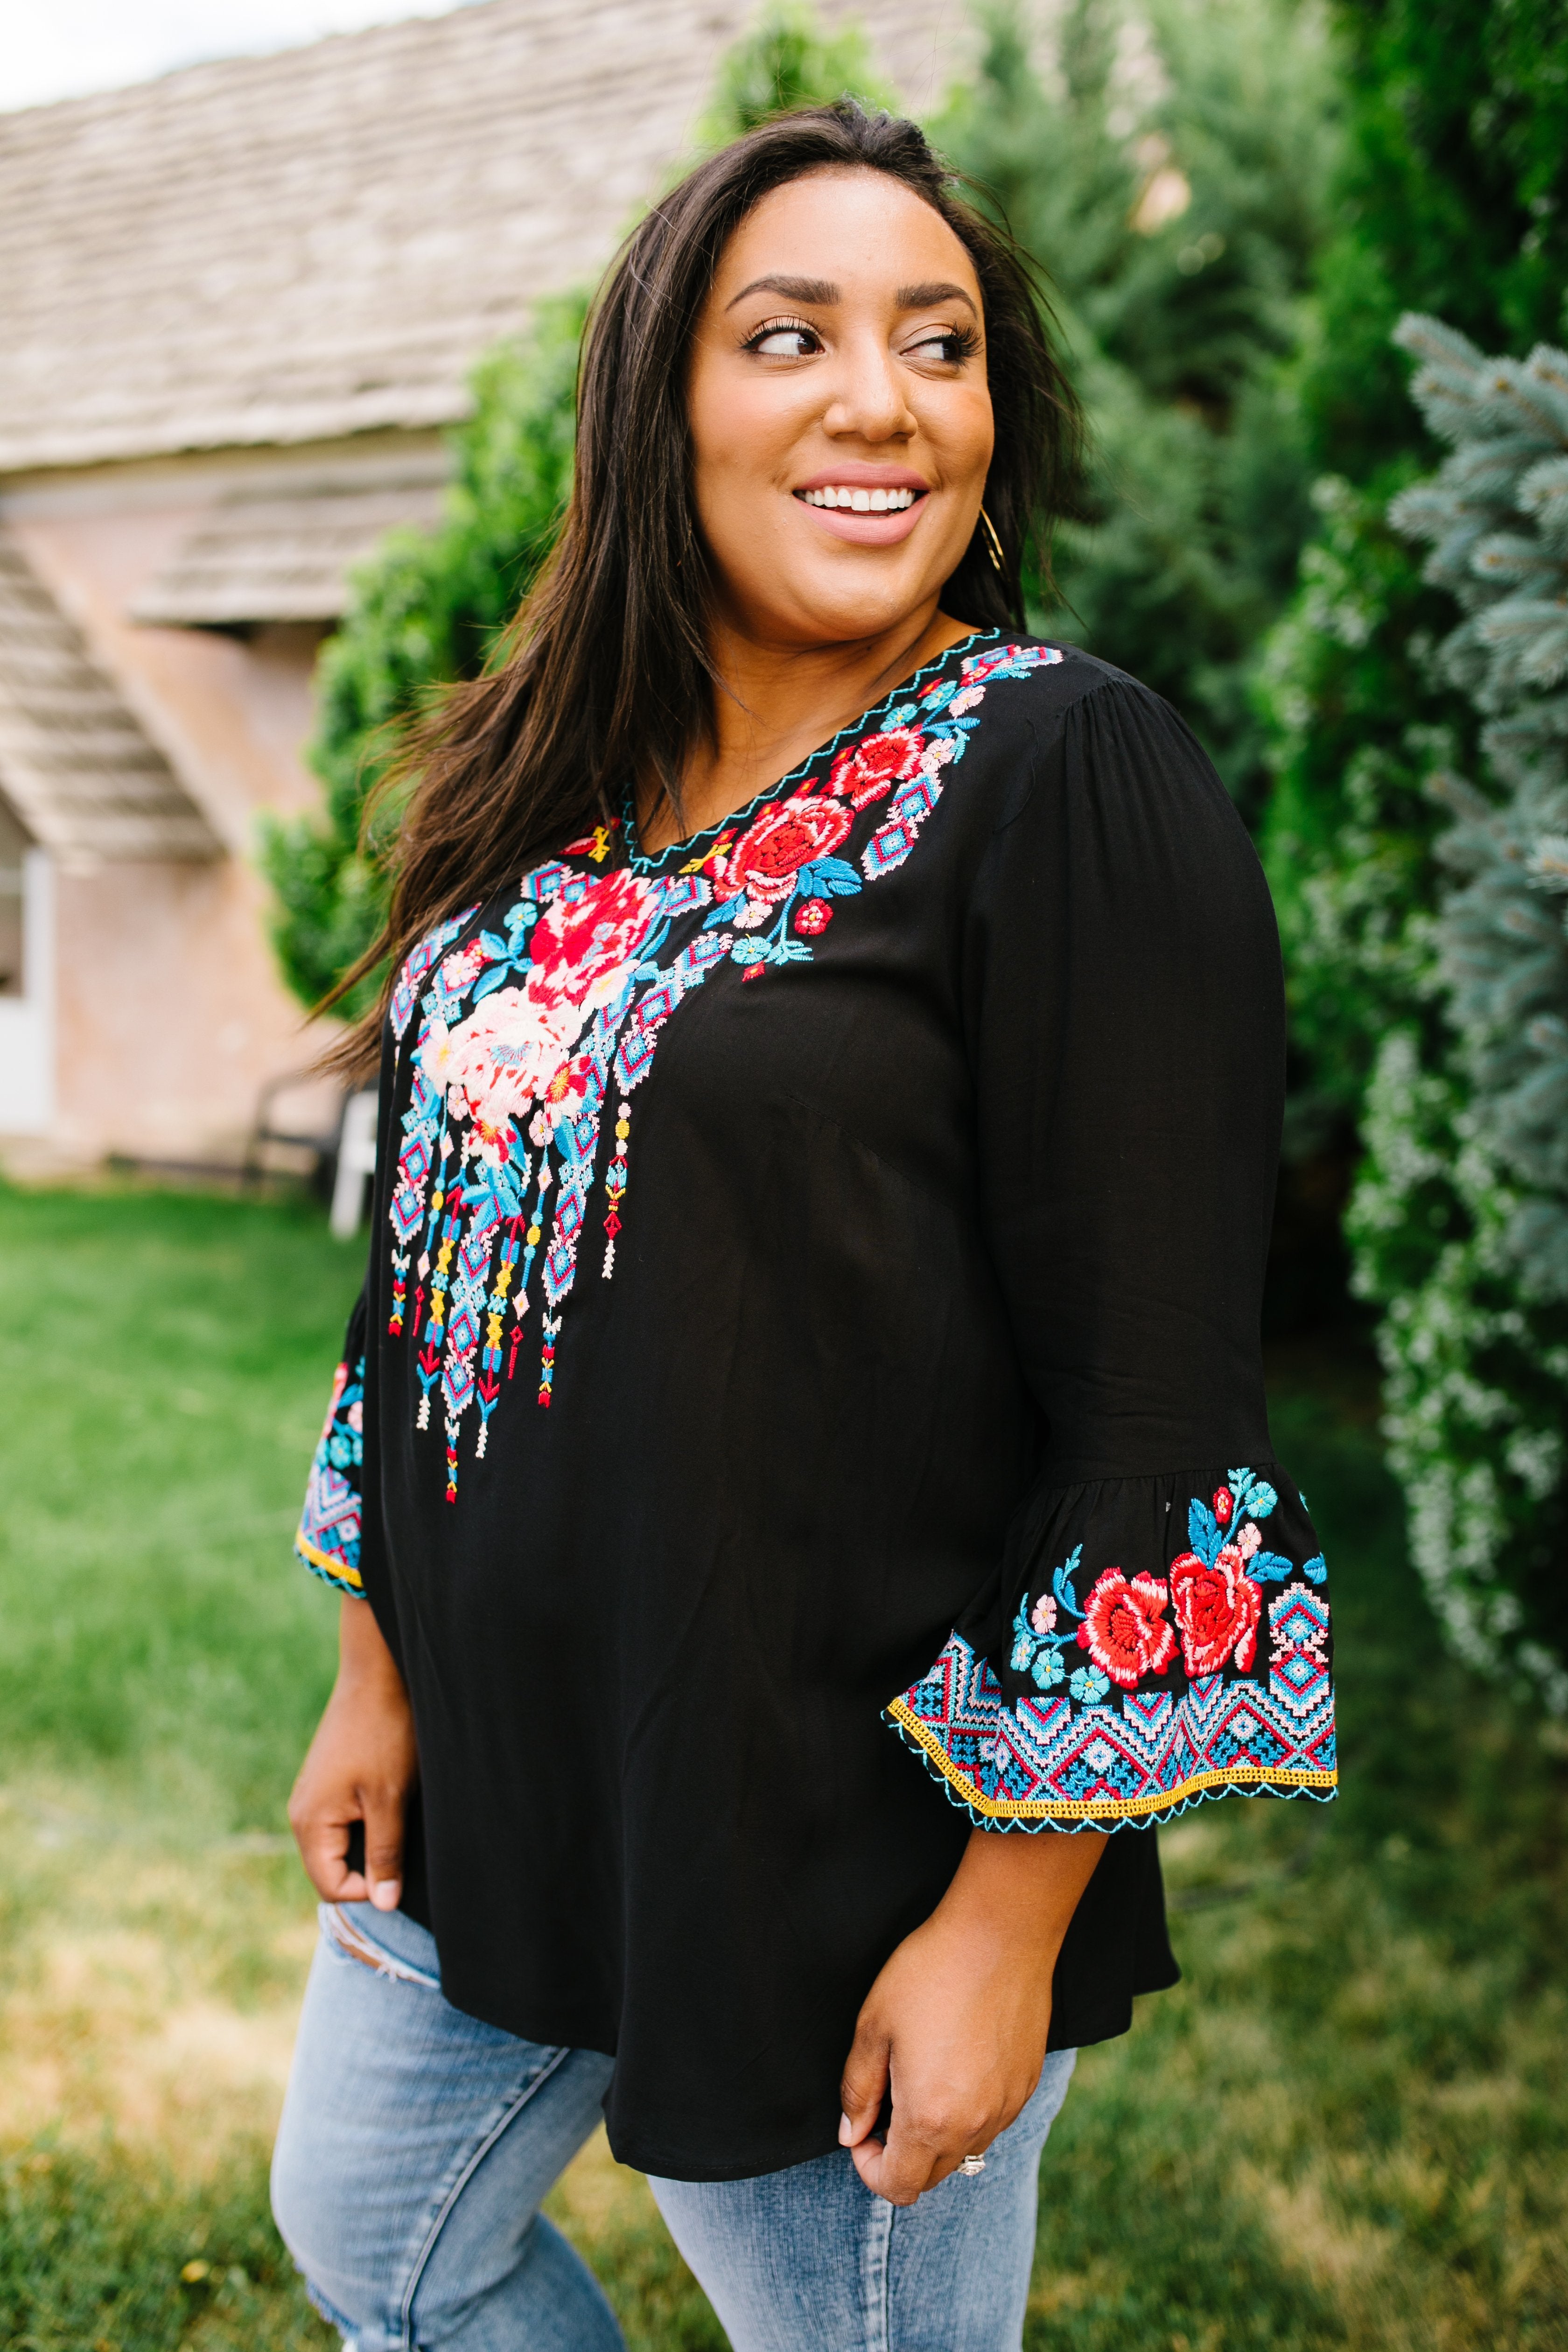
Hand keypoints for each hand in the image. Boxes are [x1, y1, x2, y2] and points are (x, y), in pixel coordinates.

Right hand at [288, 1597, 416, 1912]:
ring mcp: (313, 1795)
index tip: (400, 1863)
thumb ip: (385, 1854)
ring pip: (340, 1845)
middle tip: (402, 1837)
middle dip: (369, 1867)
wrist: (378, 1674)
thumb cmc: (385, 1734)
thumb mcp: (390, 1799)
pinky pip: (343, 1821)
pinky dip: (368, 1821)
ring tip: (397, 1813)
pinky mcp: (327, 1782)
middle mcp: (302, 1813)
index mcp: (310, 1823)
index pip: (331, 1888)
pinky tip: (391, 1798)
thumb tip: (384, 1904)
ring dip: (371, 1842)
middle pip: (333, 1869)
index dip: (369, 1888)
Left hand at [838, 1826, 1104, 2204]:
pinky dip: (968, 2115)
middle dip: (901, 2156)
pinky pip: (992, 2123)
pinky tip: (957, 2065)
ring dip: (936, 2137)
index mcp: (930, 2118)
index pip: (898, 2187)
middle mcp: (975, 2126)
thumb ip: (858, 2090)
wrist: (1000, 1934)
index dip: (869, 2167)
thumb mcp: (873, 2026)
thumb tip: (851, 2133)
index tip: (862, 2129)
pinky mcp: (1027, 2086)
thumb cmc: (929, 1973)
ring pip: (965, 2153)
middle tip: (887, 2103)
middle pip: (932, 2177)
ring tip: (922, 2080)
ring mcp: (1007, 2108)